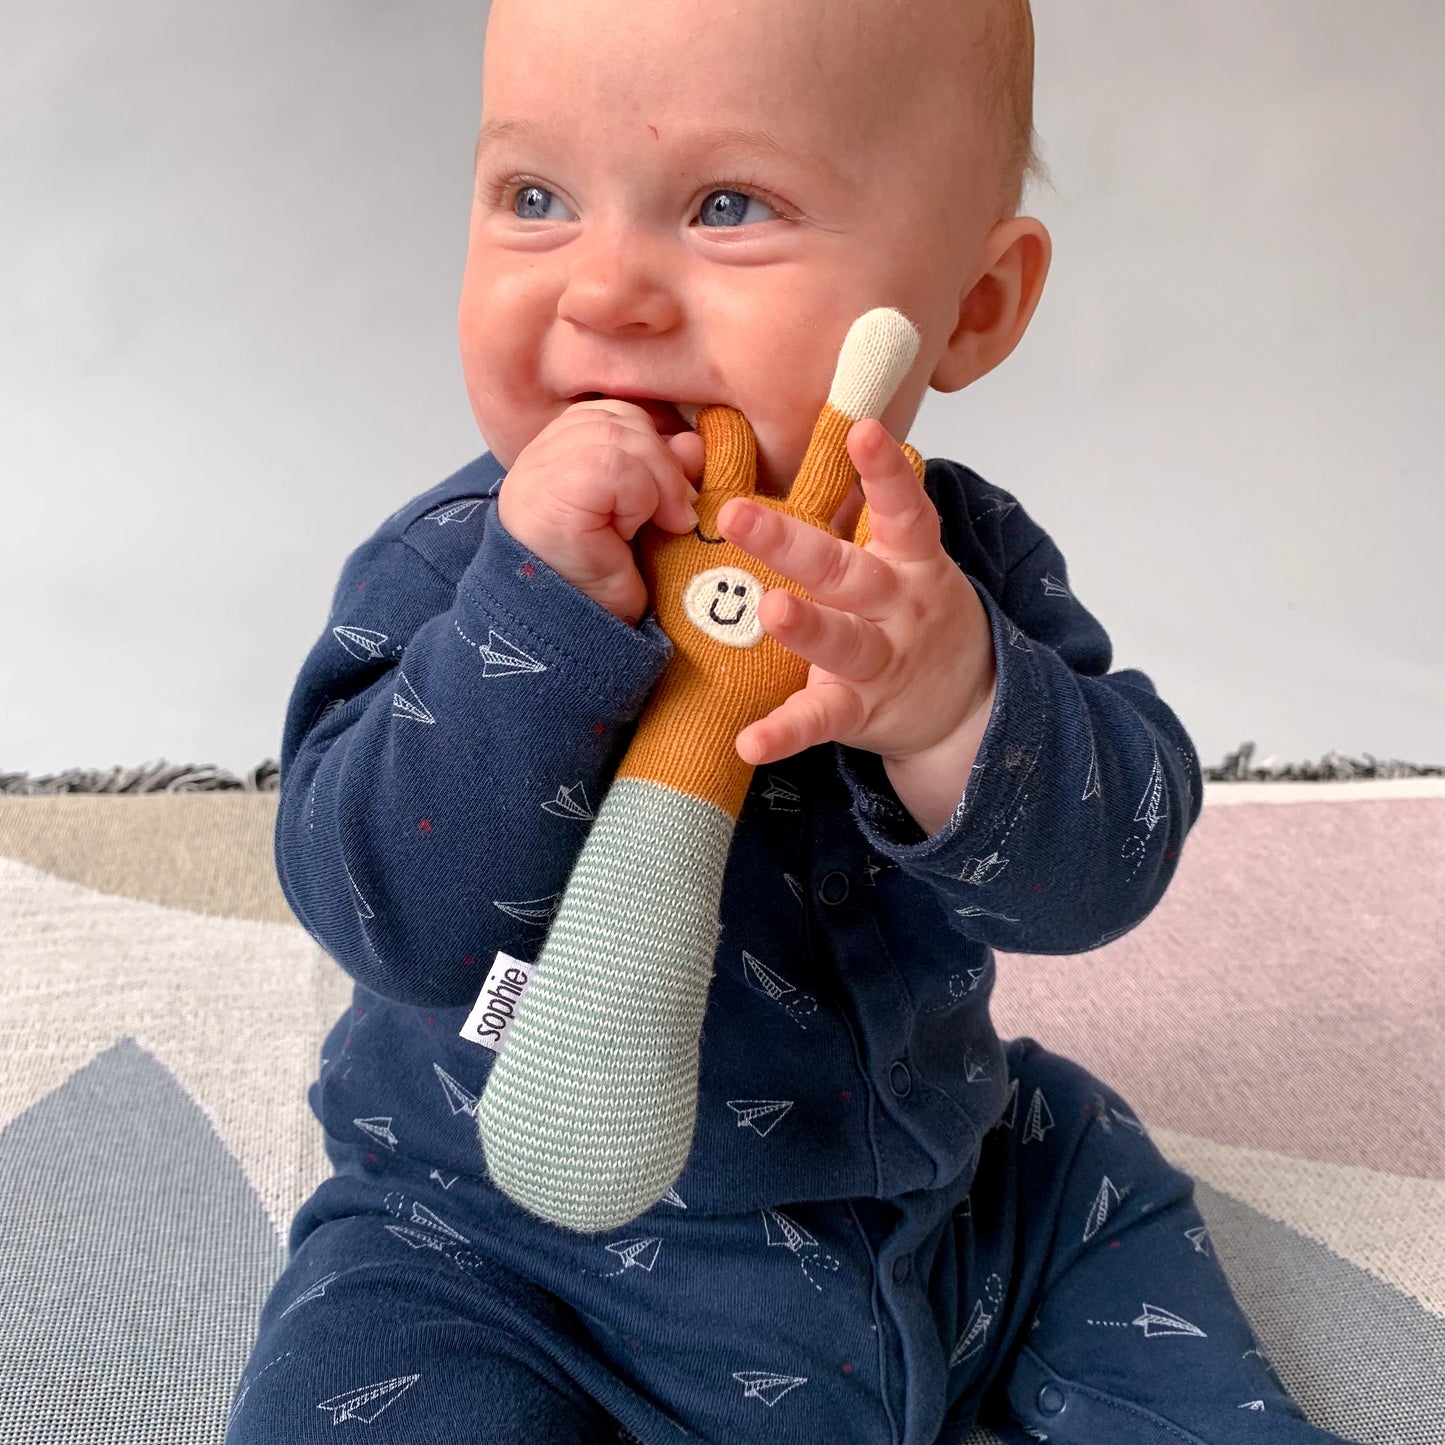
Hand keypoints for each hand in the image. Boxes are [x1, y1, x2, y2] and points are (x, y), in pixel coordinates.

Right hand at [497, 401, 704, 622]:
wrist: (578, 635)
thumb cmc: (608, 582)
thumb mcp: (646, 518)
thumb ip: (665, 475)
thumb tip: (694, 442)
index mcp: (560, 454)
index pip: (616, 413)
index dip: (654, 444)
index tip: (671, 495)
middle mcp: (541, 455)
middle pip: (621, 417)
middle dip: (663, 463)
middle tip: (675, 515)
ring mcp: (539, 470)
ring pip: (621, 435)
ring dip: (657, 483)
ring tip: (660, 525)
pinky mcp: (549, 491)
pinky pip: (616, 465)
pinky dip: (639, 497)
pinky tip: (630, 532)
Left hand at [717, 418, 996, 778]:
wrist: (967, 706)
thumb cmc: (914, 615)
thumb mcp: (906, 560)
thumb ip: (864, 515)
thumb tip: (820, 436)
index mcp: (909, 561)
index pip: (903, 509)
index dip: (885, 472)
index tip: (864, 431)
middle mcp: (898, 607)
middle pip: (846, 571)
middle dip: (792, 542)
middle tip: (737, 513)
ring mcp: (881, 662)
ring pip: (843, 642)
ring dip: (807, 627)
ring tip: (771, 610)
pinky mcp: (860, 711)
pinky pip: (820, 720)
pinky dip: (785, 734)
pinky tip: (750, 742)